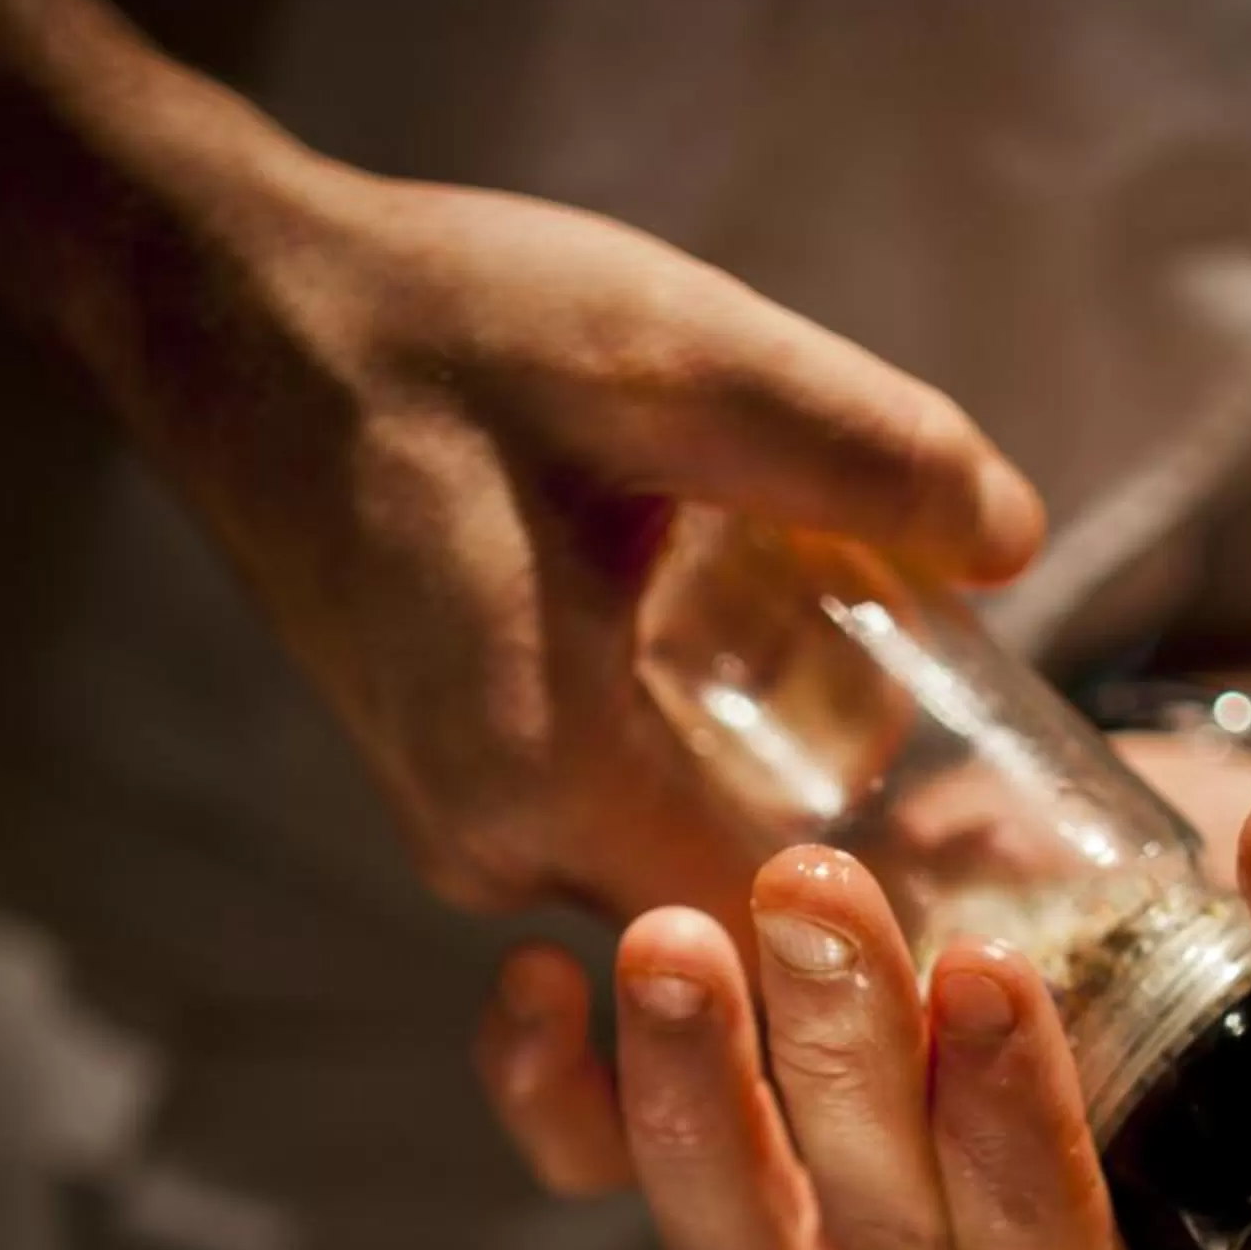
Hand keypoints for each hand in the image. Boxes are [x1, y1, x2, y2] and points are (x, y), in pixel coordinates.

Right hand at [113, 148, 1044, 922]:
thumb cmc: (437, 325)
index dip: (921, 921)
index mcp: (549, 782)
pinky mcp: (462, 781)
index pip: (784, 947)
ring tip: (938, 741)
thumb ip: (864, 447)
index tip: (1028, 876)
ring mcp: (468, 827)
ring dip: (809, 829)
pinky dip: (732, 784)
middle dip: (882, 883)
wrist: (221, 303)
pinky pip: (635, 828)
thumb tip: (1016, 536)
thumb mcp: (678, 357)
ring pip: (691, 878)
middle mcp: (499, 849)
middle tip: (1018, 817)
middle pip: (746, 929)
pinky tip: (821, 689)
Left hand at [474, 759, 1250, 1249]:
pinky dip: (565, 1106)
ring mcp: (869, 1242)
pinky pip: (619, 1184)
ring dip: (698, 1108)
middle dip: (846, 1083)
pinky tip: (547, 981)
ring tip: (674, 939)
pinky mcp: (758, 1156)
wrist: (1176, 861)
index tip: (992, 980)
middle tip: (821, 894)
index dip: (1022, 1170)